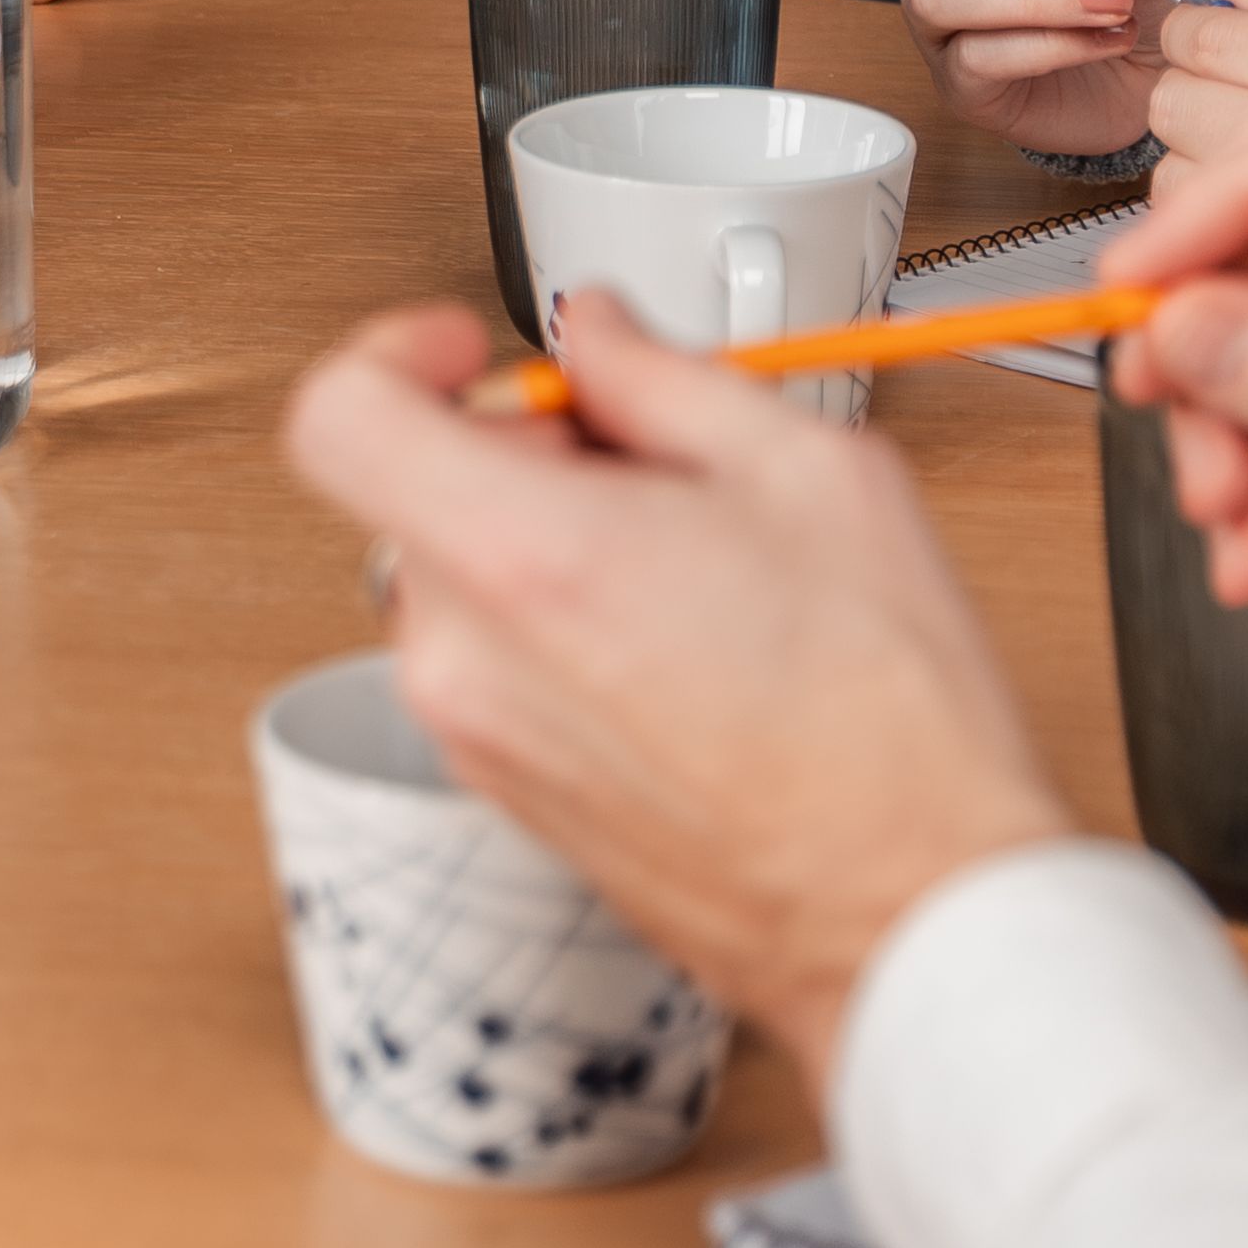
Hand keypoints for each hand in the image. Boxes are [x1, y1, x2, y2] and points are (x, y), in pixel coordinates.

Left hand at [280, 292, 1073, 1051]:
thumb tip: (597, 337)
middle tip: (649, 463)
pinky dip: (557, 623)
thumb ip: (664, 373)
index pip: (339, 416)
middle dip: (523, 450)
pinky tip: (682, 641)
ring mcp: (478, 742)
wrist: (908, 910)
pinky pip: (492, 660)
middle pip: (414, 489)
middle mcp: (468, 661)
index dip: (398, 352)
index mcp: (521, 559)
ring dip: (546, 538)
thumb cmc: (882, 724)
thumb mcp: (808, 471)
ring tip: (691, 564)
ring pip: (460, 576)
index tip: (471, 350)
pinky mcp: (508, 795)